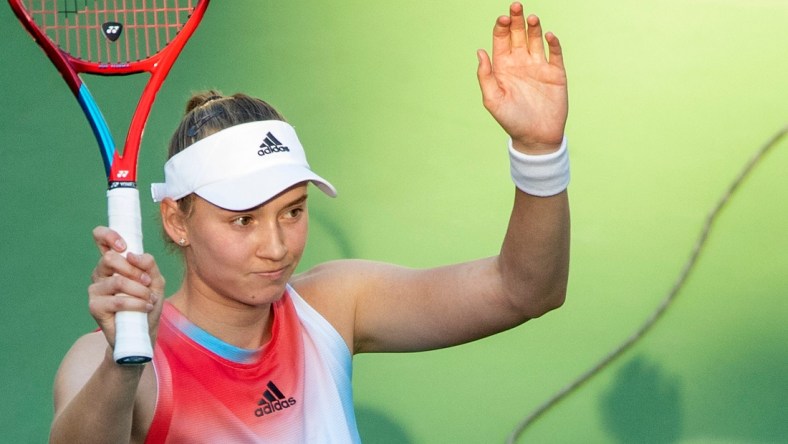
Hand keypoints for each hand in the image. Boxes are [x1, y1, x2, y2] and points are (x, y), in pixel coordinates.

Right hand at [88, 227, 164, 347]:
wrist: (143, 331)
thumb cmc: (147, 303)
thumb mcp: (156, 280)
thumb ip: (149, 264)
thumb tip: (132, 255)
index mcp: (113, 262)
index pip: (100, 238)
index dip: (109, 235)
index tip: (124, 246)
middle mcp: (100, 273)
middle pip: (110, 258)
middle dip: (134, 270)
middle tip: (147, 282)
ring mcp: (95, 290)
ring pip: (117, 281)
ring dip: (140, 290)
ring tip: (149, 299)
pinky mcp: (95, 307)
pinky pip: (118, 301)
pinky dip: (137, 304)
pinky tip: (145, 307)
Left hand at [477, 2, 567, 153]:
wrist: (536, 137)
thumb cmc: (511, 120)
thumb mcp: (493, 100)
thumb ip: (485, 76)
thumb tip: (480, 52)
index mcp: (503, 67)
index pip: (500, 40)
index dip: (501, 27)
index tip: (502, 19)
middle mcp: (520, 63)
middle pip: (517, 35)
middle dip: (516, 20)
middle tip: (516, 6)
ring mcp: (538, 66)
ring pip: (535, 40)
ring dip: (533, 28)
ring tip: (531, 18)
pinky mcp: (555, 73)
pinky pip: (555, 53)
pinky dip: (553, 43)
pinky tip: (548, 35)